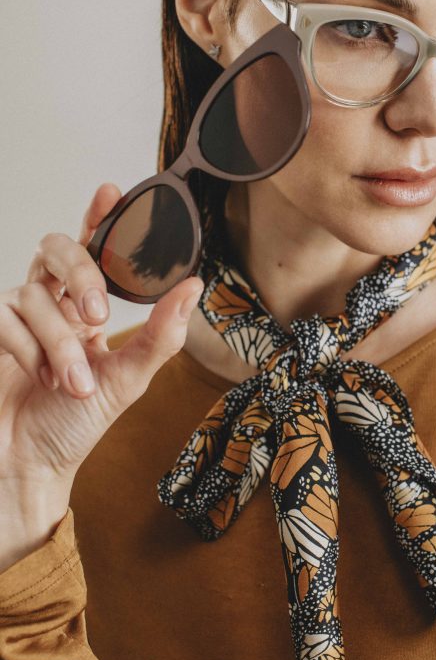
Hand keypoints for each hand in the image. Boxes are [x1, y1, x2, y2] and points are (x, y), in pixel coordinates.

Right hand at [0, 183, 203, 489]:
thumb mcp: (127, 380)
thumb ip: (161, 334)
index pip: (92, 250)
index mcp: (85, 311)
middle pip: (55, 250)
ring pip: (34, 294)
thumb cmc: (75, 425)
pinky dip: (29, 350)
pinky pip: (5, 317)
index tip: (110, 191)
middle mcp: (50, 305)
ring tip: (72, 384)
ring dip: (59, 344)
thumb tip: (193, 286)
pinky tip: (40, 379)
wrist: (29, 467)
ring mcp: (15, 318)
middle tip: (98, 312)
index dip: (98, 218)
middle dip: (79, 271)